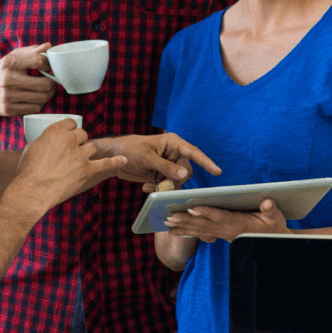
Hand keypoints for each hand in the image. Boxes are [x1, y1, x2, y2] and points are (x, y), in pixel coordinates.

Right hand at [0, 43, 55, 116]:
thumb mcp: (14, 58)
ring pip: (42, 97)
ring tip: (45, 90)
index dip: (48, 64)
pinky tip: (34, 98)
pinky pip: (35, 108)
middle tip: (50, 81)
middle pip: (45, 84)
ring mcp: (8, 96)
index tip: (47, 67)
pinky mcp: (9, 109)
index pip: (39, 61)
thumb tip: (48, 46)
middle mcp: (8, 79)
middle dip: (52, 82)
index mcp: (10, 63)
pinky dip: (38, 103)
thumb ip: (32, 51)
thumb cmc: (3, 72)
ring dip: (48, 94)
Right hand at [17, 117, 126, 210]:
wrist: (34, 190)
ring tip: (81, 159)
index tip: (69, 134)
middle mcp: (70, 140)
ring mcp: (80, 154)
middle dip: (78, 141)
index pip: (70, 123)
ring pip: (91, 147)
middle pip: (82, 133)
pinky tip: (123, 160)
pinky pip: (106, 163)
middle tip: (72, 150)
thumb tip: (46, 144)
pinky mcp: (88, 169)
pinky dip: (116, 161)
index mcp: (55, 131)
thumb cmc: (28, 172)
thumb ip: (43, 142)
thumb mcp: (31, 149)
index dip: (70, 129)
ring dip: (87, 152)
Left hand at [95, 134, 221, 190]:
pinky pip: (168, 185)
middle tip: (161, 186)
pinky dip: (159, 189)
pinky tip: (145, 187)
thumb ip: (166, 167)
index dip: (206, 162)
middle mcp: (173, 153)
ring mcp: (168, 165)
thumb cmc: (129, 150)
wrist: (113, 158)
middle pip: (186, 171)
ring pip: (177, 181)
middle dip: (175, 181)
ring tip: (149, 187)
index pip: (193, 152)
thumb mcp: (147, 158)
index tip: (217, 172)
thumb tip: (185, 174)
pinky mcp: (161, 175)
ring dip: (165, 187)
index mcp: (173, 143)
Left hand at [163, 198, 289, 243]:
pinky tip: (173, 231)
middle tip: (169, 217)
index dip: (206, 212)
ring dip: (182, 228)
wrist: (273, 244)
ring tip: (166, 224)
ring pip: (199, 231)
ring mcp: (222, 235)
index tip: (192, 208)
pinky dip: (186, 232)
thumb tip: (267, 202)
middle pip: (204, 225)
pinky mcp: (220, 236)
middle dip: (186, 221)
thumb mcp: (276, 218)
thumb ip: (270, 210)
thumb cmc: (274, 228)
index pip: (220, 217)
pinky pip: (200, 234)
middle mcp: (227, 231)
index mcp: (239, 224)